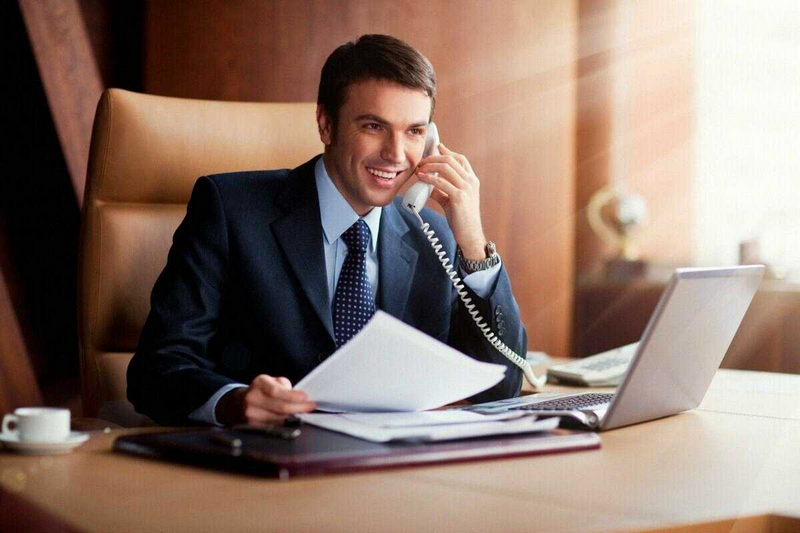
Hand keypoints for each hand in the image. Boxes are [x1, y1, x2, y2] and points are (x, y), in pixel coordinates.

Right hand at [215, 374, 315, 425]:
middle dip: (299, 408)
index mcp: (259, 384)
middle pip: (280, 408)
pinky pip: (273, 428)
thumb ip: (284, 386)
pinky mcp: (251, 427)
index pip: (277, 392)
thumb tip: (300, 397)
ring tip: (303, 415)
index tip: (307, 398)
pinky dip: (285, 426)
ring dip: (294, 419)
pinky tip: (291, 423)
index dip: (294, 396)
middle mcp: (252, 399)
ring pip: (278, 420)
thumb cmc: (261, 391)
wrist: (237, 403)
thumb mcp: (271, 381)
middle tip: (311, 408)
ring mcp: (250, 415)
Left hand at [415, 144, 487, 259]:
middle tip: (421, 162)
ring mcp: (466, 188)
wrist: (469, 235)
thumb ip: (442, 191)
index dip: (448, 152)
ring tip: (419, 169)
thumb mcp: (452, 201)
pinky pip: (440, 182)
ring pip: (445, 167)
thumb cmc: (462, 219)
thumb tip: (428, 185)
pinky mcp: (459, 197)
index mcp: (472, 180)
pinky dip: (428, 177)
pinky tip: (421, 177)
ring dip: (429, 165)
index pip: (460, 159)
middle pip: (451, 160)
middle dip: (433, 158)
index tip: (436, 147)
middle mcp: (470, 181)